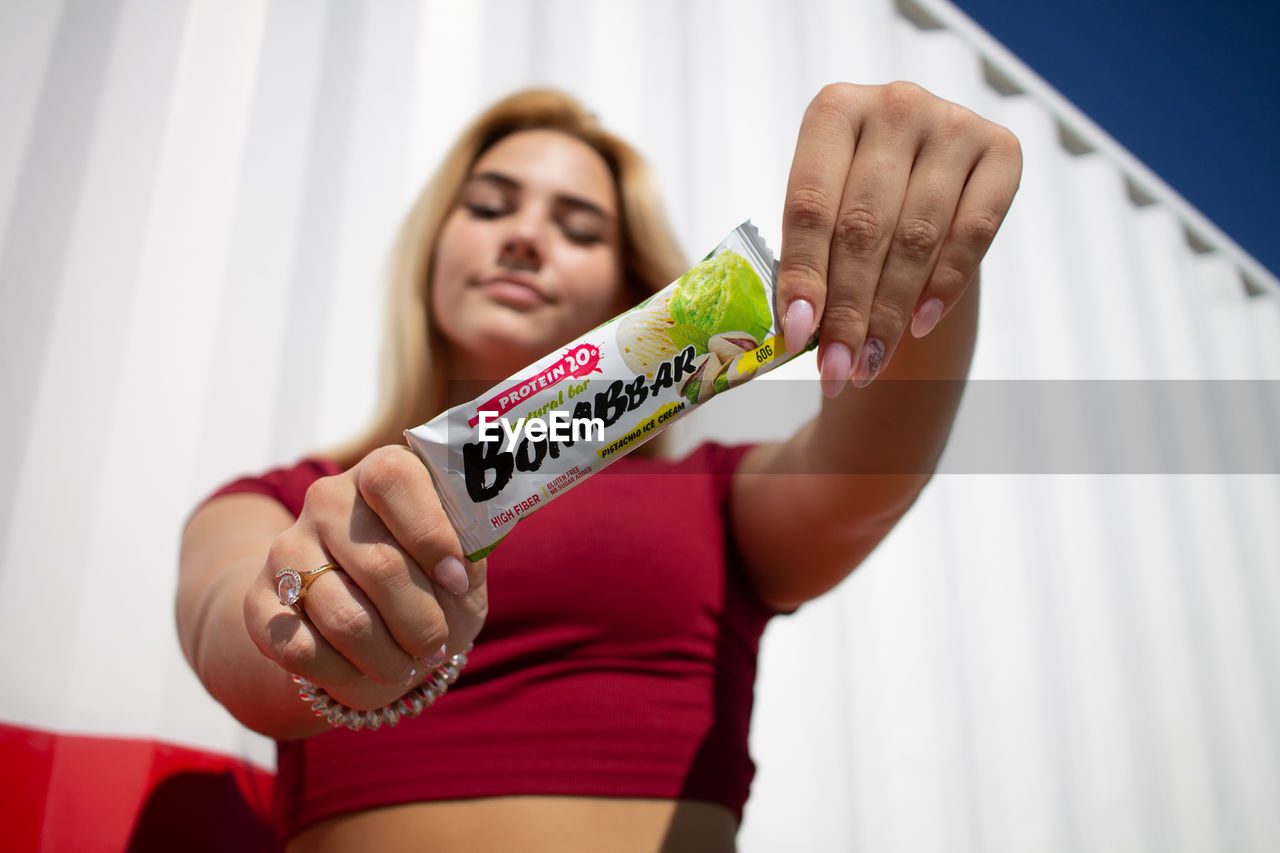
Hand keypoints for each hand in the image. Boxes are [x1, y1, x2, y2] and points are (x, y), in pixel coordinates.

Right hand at [243, 446, 487, 710]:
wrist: (366, 618)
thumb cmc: (431, 579)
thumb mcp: (464, 559)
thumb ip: (470, 547)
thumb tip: (463, 561)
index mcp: (382, 472)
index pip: (394, 480)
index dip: (430, 534)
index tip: (457, 581)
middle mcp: (327, 500)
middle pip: (379, 565)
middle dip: (421, 621)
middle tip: (437, 646)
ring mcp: (286, 548)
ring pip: (343, 617)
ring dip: (387, 657)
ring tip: (407, 665)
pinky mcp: (259, 602)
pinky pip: (301, 650)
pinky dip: (345, 675)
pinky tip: (364, 671)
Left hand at [777, 82, 1021, 394]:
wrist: (920, 188)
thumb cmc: (855, 210)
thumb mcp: (822, 221)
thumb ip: (809, 262)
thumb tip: (798, 332)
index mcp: (832, 110)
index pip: (811, 205)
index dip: (804, 274)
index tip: (797, 335)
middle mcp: (894, 105)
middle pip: (864, 226)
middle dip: (848, 310)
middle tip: (835, 370)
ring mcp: (952, 123)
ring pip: (917, 236)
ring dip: (889, 312)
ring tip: (866, 365)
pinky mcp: (1002, 150)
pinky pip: (973, 231)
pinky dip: (944, 285)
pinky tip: (919, 326)